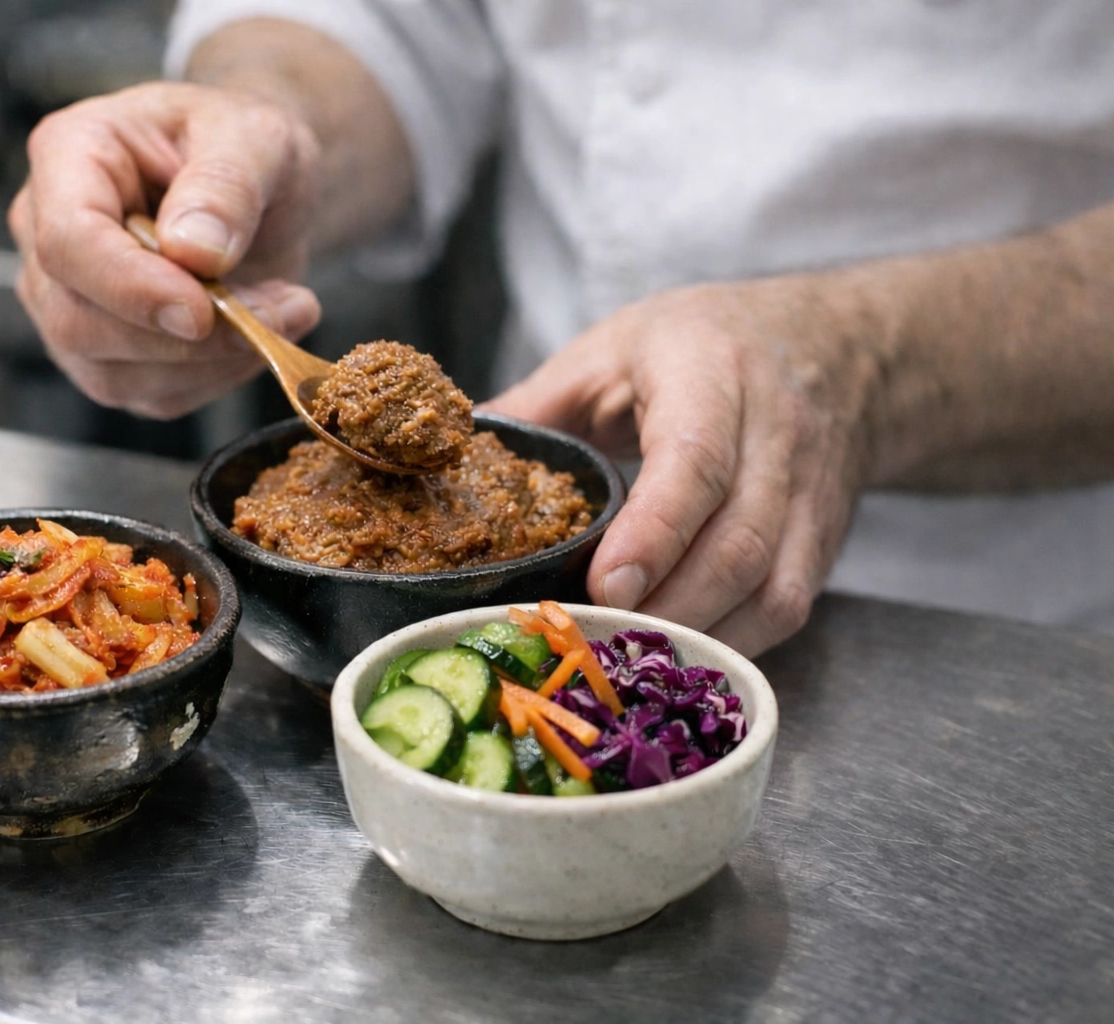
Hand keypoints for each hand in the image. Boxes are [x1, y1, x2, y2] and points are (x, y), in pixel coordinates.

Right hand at [9, 82, 322, 418]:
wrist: (261, 184)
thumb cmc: (245, 145)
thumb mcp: (258, 137)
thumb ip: (227, 185)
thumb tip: (193, 251)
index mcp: (70, 156)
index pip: (67, 242)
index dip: (131, 287)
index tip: (203, 309)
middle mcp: (46, 234)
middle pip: (77, 321)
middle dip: (181, 339)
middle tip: (280, 309)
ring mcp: (67, 302)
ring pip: (112, 374)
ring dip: (211, 361)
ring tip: (284, 311)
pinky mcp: (106, 356)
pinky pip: (152, 395)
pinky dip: (217, 377)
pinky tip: (258, 333)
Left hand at [485, 278, 878, 655]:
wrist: (838, 345)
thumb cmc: (708, 342)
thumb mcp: (613, 349)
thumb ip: (538, 405)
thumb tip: (457, 456)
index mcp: (711, 374)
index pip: (694, 462)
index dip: (654, 533)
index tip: (604, 584)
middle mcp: (777, 434)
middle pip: (736, 543)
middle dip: (663, 607)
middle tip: (591, 641)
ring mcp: (811, 492)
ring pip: (769, 587)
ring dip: (696, 635)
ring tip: (623, 659)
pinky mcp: (824, 540)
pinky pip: (785, 608)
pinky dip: (731, 644)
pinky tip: (676, 656)